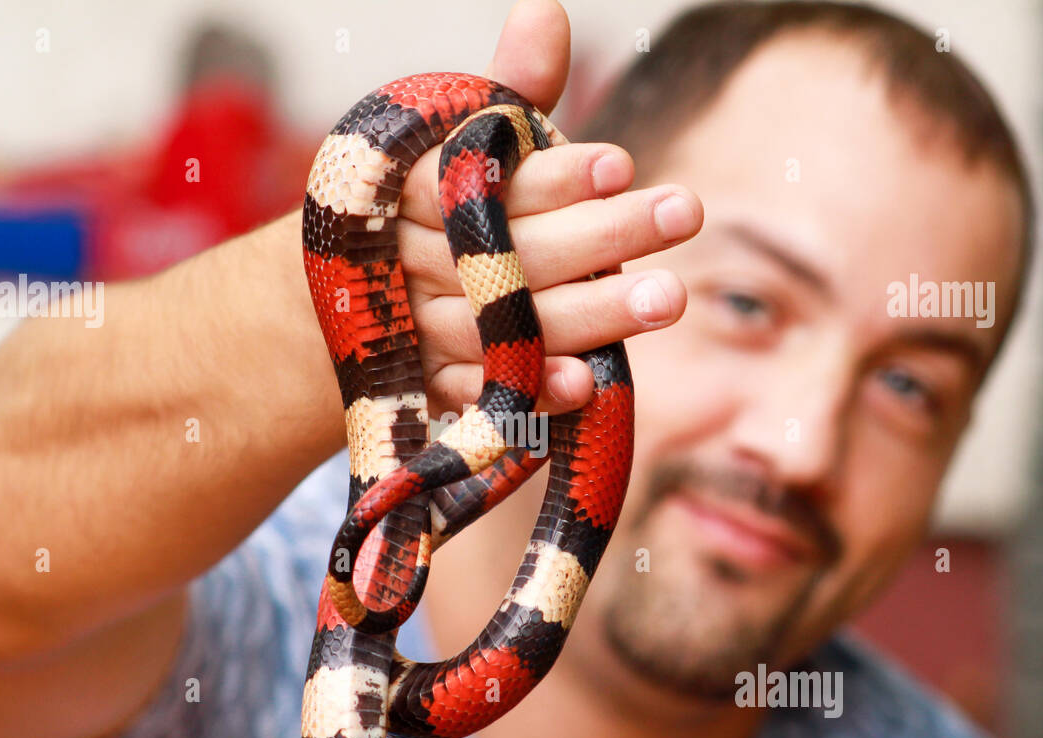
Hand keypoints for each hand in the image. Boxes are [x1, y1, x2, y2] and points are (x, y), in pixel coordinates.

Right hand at [396, 0, 701, 415]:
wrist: (357, 299)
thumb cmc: (441, 208)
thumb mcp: (466, 147)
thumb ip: (510, 93)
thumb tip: (546, 10)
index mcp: (415, 192)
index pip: (489, 185)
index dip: (554, 177)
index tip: (620, 164)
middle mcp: (414, 262)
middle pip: (513, 253)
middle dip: (602, 236)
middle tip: (686, 213)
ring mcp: (423, 330)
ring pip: (509, 327)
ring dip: (589, 316)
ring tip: (669, 297)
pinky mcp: (435, 387)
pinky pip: (482, 394)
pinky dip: (532, 391)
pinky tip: (589, 383)